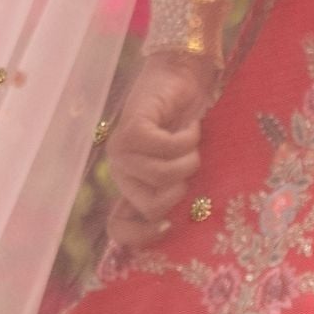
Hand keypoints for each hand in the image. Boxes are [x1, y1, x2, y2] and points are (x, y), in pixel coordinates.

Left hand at [105, 53, 213, 249]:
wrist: (184, 77)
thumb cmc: (191, 124)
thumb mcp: (188, 166)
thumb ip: (183, 191)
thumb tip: (193, 222)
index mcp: (132, 186)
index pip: (119, 227)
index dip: (142, 236)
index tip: (171, 227)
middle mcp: (122, 172)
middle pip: (152, 207)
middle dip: (183, 187)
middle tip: (190, 162)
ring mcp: (122, 151)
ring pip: (162, 178)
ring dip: (189, 159)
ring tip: (192, 141)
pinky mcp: (132, 130)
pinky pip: (165, 149)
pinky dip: (187, 139)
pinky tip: (190, 126)